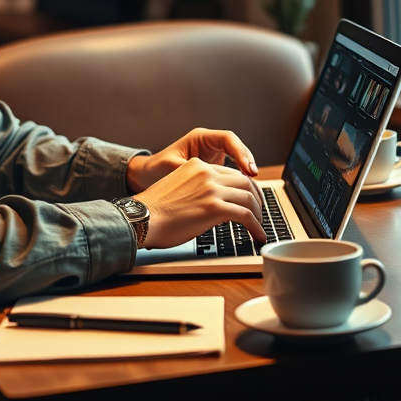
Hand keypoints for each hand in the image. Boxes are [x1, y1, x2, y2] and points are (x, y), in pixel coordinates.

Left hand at [125, 128, 256, 192]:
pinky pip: (231, 171)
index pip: (227, 139)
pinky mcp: (213, 168)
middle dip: (247, 162)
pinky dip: (237, 180)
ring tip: (251, 188)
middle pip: (236, 148)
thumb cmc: (155, 170)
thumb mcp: (172, 168)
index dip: (240, 152)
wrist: (146, 177)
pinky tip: (242, 192)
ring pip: (236, 160)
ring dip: (245, 173)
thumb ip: (191, 172)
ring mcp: (212, 156)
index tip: (247, 168)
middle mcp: (208, 144)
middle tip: (253, 178)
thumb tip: (210, 182)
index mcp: (200, 138)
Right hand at [133, 158, 265, 248]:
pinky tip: (258, 235)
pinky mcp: (215, 207)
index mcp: (196, 166)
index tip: (249, 198)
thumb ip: (195, 189)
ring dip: (258, 214)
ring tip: (259, 226)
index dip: (244, 187)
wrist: (141, 218)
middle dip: (256, 198)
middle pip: (244, 182)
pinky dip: (256, 226)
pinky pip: (245, 215)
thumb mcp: (176, 188)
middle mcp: (206, 173)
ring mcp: (212, 189)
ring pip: (248, 197)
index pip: (230, 173)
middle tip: (259, 212)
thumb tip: (208, 203)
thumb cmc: (153, 211)